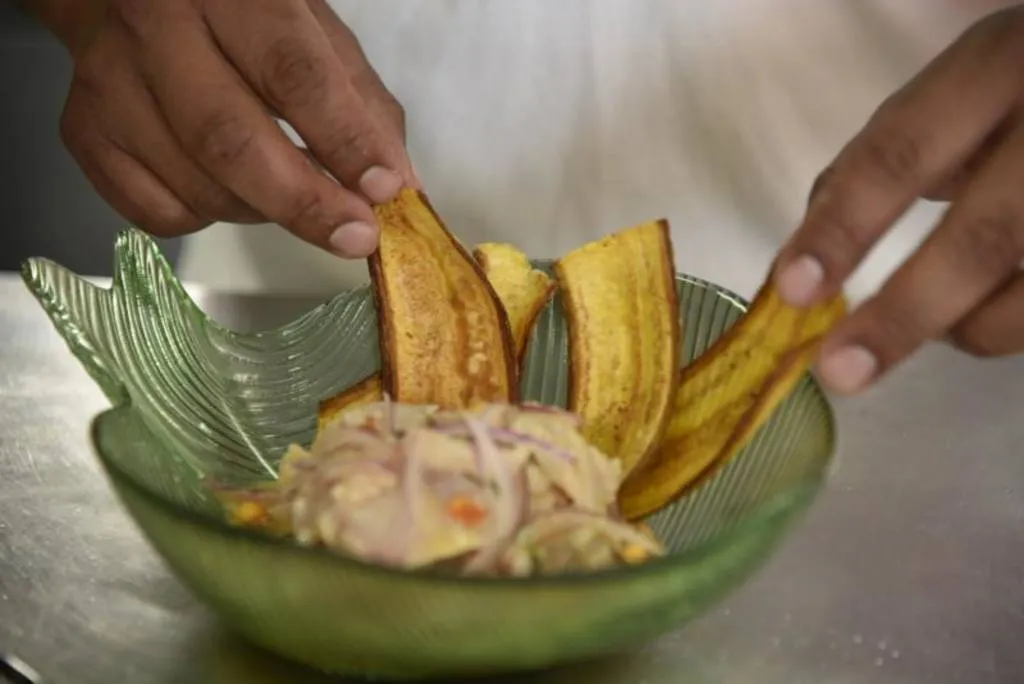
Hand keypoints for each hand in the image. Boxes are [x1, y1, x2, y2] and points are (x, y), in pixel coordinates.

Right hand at [48, 0, 413, 257]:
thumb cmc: (239, 16)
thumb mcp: (313, 33)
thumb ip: (361, 104)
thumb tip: (397, 185)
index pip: (291, 72)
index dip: (342, 139)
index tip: (383, 191)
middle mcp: (157, 27)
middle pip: (231, 140)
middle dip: (304, 202)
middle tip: (355, 236)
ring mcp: (110, 83)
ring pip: (197, 186)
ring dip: (263, 211)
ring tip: (290, 195)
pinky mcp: (85, 133)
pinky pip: (158, 212)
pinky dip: (208, 220)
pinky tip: (225, 189)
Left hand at [773, 7, 1023, 393]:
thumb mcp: (962, 85)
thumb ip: (893, 150)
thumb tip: (812, 232)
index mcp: (1000, 66)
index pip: (903, 154)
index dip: (844, 227)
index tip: (793, 290)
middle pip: (983, 240)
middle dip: (902, 316)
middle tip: (841, 371)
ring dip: (965, 328)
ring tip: (937, 326)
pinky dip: (1010, 325)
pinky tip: (989, 311)